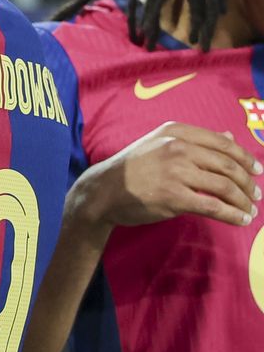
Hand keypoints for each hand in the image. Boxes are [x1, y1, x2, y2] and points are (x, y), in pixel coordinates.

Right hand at [69, 122, 262, 231]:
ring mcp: (176, 172)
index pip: (223, 144)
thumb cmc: (133, 168)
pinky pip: (214, 206)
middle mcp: (177, 148)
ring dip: (243, 201)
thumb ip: (195, 140)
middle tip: (255, 195)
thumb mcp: (160, 144)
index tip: (257, 171)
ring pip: (225, 187)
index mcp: (176, 132)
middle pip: (228, 166)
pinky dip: (232, 214)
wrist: (104, 190)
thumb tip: (230, 136)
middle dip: (248, 183)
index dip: (245, 159)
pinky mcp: (174, 197)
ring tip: (249, 210)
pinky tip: (240, 219)